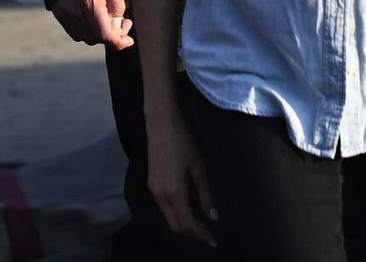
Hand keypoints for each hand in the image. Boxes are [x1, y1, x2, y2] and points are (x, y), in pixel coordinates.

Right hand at [52, 0, 133, 50]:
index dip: (118, 41)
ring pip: (86, 37)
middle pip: (96, 38)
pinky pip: (77, 33)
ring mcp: (66, 16)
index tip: (128, 41)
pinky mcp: (60, 16)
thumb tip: (118, 23)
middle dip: (112, 35)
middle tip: (123, 23)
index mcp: (90, 2)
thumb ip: (117, 3)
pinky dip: (89, 30)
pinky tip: (96, 18)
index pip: (104, 33)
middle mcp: (75, 13)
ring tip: (109, 19)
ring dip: (100, 34)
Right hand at [146, 112, 217, 246]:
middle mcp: (160, 196)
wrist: (161, 125)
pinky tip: (187, 208)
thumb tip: (213, 217)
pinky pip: (163, 208)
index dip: (201, 235)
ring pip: (168, 218)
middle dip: (192, 233)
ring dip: (183, 224)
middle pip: (176, 226)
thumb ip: (205, 194)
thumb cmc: (184, 143)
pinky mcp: (151, 184)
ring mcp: (153, 191)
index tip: (214, 241)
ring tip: (200, 224)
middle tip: (208, 234)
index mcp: (174, 193)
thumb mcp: (199, 168)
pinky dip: (176, 213)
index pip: (188, 224)